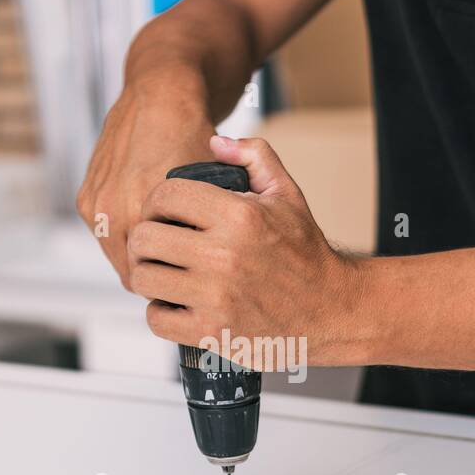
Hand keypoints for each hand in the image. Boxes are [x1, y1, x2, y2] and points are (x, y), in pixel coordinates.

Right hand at [77, 80, 214, 286]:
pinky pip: (105, 236)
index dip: (174, 281)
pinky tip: (150, 233)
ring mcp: (94, 203)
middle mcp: (110, 208)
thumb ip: (200, 227)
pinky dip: (125, 238)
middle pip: (131, 270)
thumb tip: (205, 268)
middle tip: (182, 276)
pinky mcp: (86, 197)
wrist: (160, 93)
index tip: (192, 282)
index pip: (152, 272)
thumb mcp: (208, 184)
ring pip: (117, 255)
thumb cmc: (192, 135)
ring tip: (167, 256)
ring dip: (138, 257)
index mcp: (140, 207)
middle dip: (155, 273)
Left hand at [125, 135, 366, 367]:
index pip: (166, 197)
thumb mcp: (287, 194)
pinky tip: (175, 303)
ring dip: (148, 275)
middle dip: (145, 239)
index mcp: (239, 216)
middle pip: (145, 239)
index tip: (161, 214)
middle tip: (156, 244)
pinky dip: (160, 312)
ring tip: (163, 272)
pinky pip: (157, 319)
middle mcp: (224, 256)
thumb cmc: (306, 253)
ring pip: (144, 279)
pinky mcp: (212, 332)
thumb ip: (255, 156)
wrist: (330, 310)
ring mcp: (216, 297)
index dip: (156, 202)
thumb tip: (215, 142)